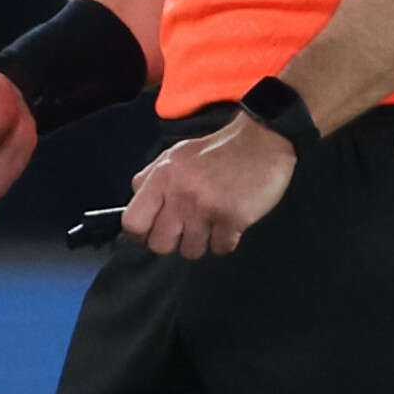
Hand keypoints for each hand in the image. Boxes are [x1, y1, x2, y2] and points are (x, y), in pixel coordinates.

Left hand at [124, 111, 296, 258]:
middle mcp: (181, 193)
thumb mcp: (175, 155)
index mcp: (163, 176)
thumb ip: (151, 180)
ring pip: (191, 251)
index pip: (133, 222)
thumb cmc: (217, 151)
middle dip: (173, 241)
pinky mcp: (233, 218)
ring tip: (211, 222)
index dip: (140, 234)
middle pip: (160, 244)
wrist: (261, 142)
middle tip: (188, 228)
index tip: (152, 233)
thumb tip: (133, 208)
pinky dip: (225, 240)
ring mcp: (207, 208)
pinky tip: (230, 222)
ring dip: (201, 242)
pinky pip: (219, 248)